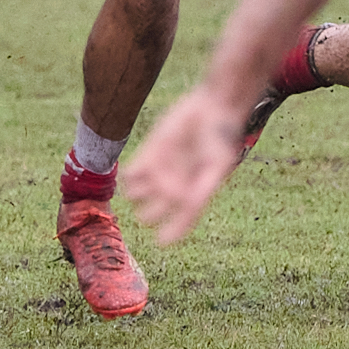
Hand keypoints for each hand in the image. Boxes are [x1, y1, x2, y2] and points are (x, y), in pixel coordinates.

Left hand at [121, 88, 244, 245]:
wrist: (212, 109)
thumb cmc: (220, 140)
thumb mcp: (217, 166)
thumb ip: (204, 188)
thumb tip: (188, 208)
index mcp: (193, 197)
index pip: (178, 224)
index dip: (170, 234)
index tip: (162, 240)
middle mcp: (174, 188)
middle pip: (151, 214)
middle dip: (151, 212)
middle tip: (165, 192)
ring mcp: (160, 171)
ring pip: (136, 196)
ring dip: (137, 194)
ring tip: (152, 178)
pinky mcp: (150, 153)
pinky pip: (131, 174)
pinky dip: (129, 177)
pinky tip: (138, 170)